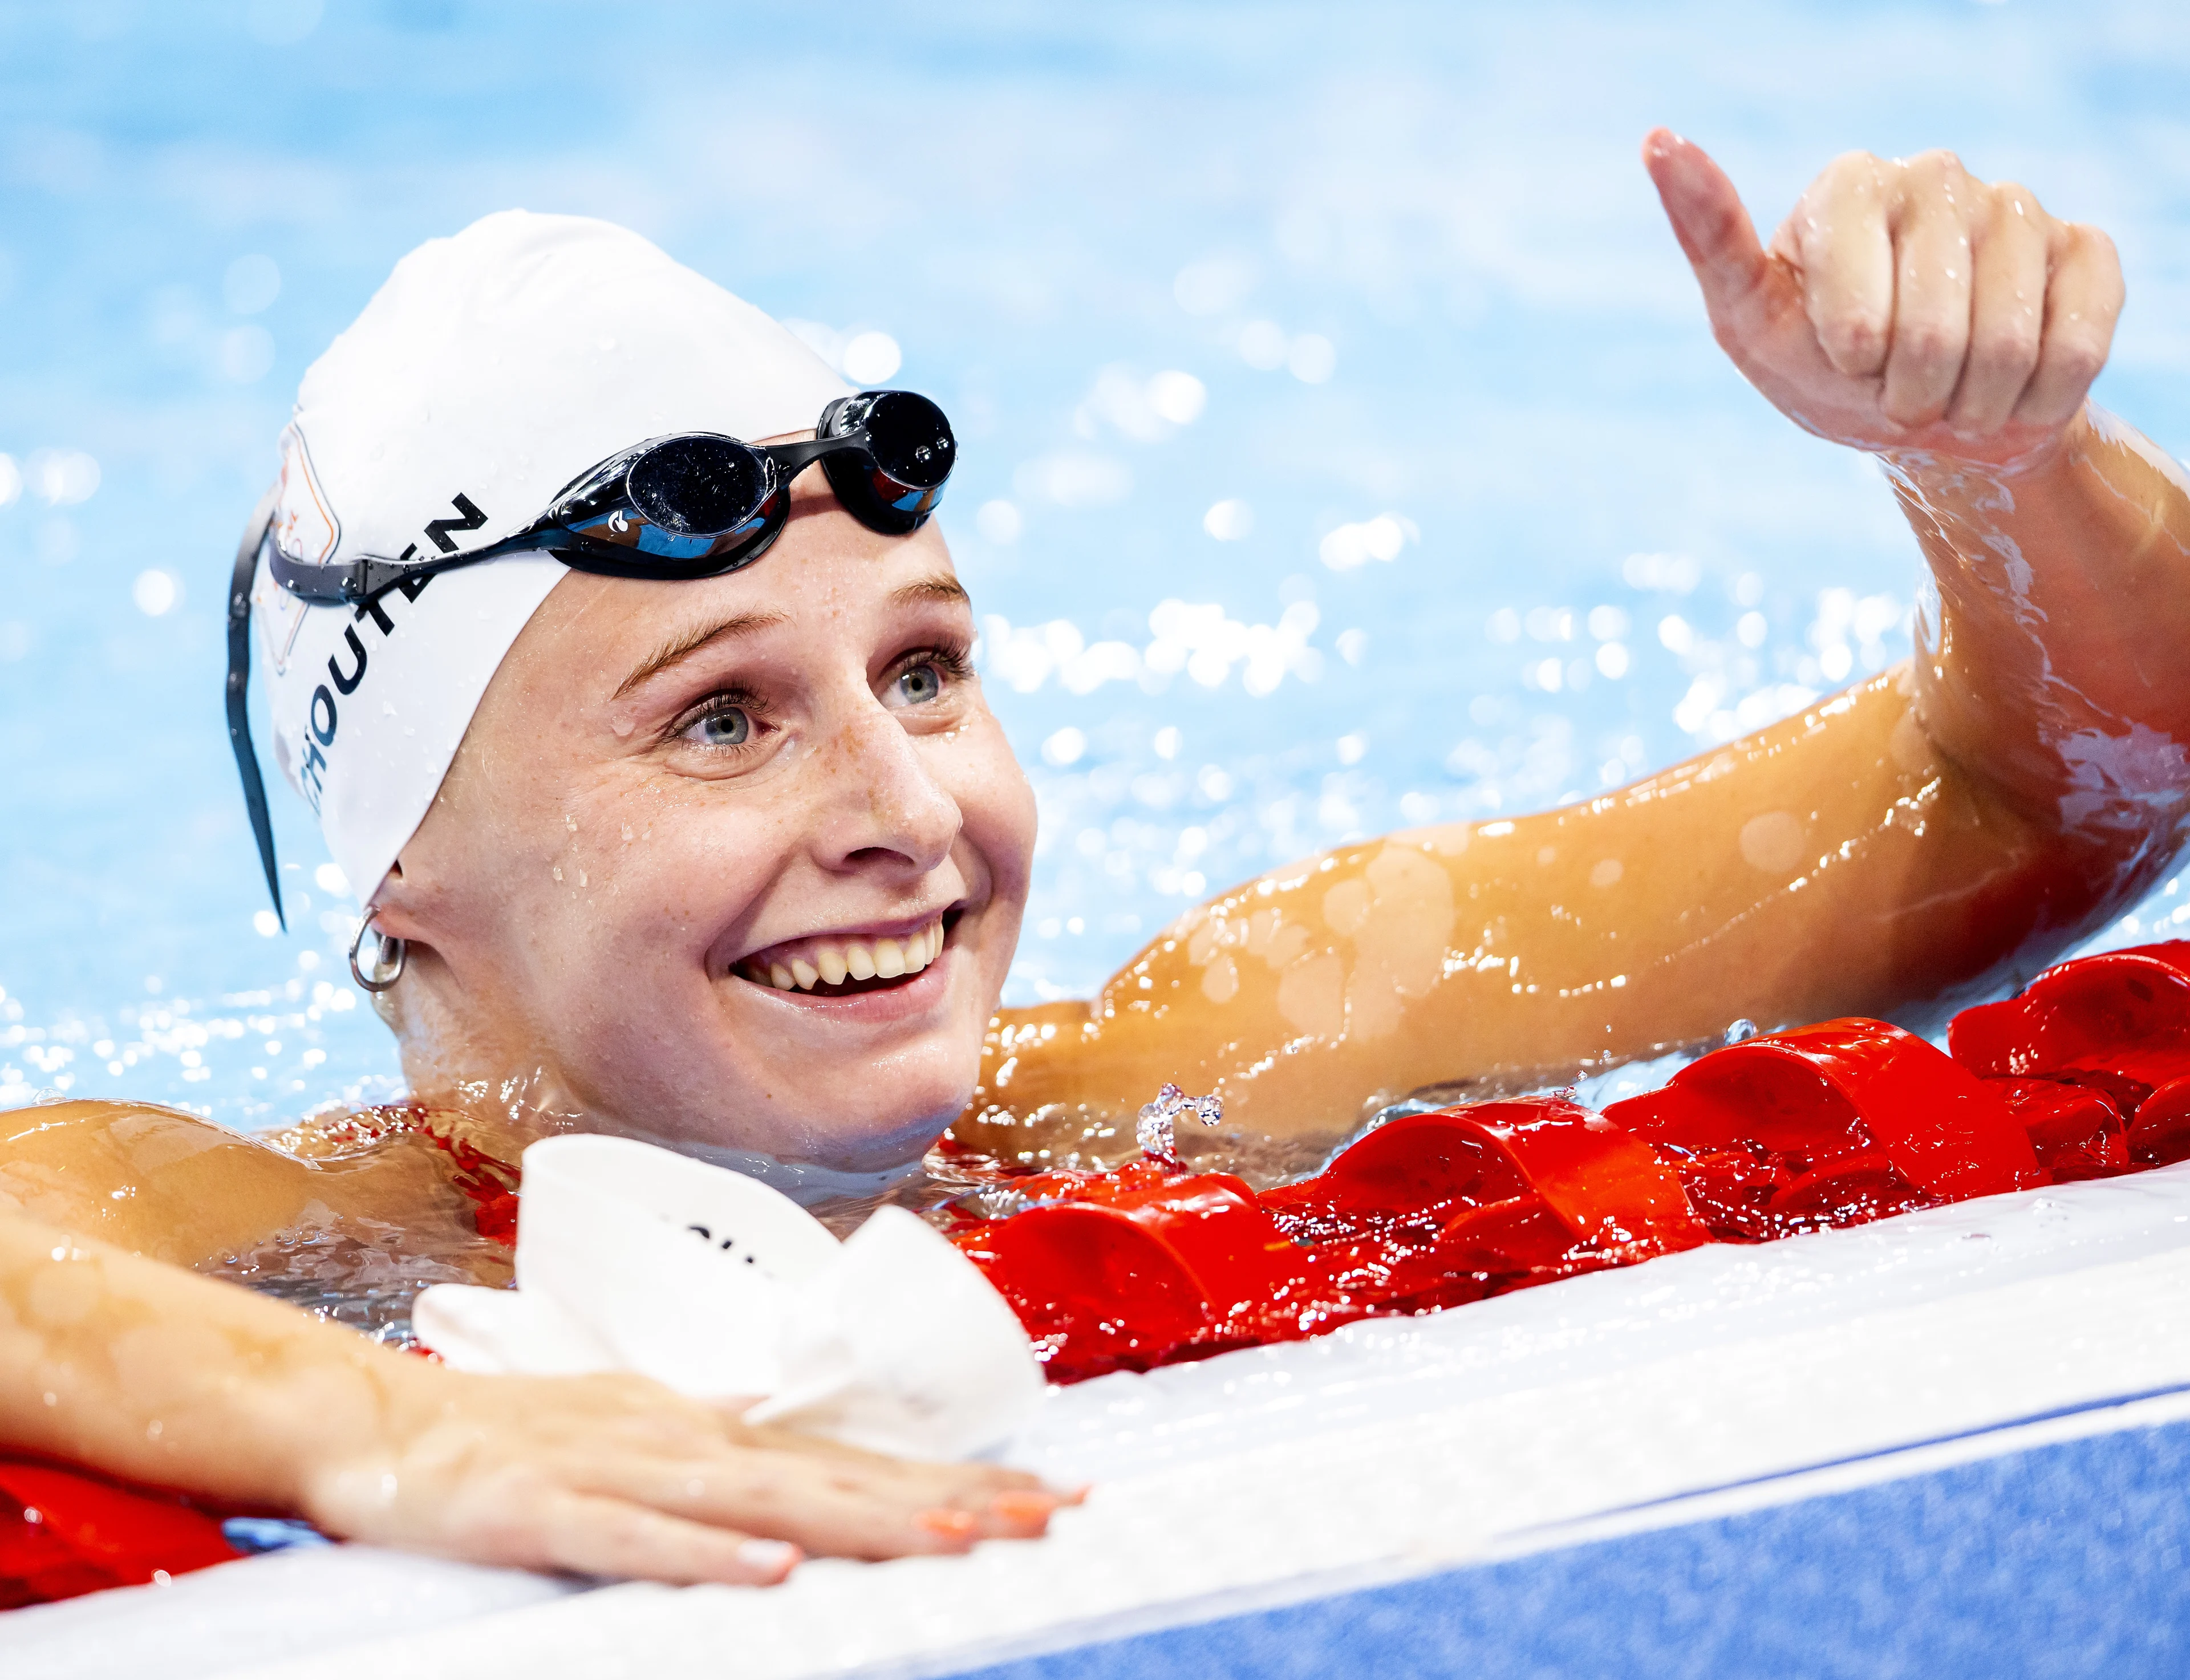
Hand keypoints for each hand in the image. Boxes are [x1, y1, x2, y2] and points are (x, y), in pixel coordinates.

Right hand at [298, 1364, 1070, 1585]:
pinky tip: (770, 1573)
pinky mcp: (545, 1511)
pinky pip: (636, 1540)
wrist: (372, 1420)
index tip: (1047, 1493)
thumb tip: (793, 1463)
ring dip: (863, 1521)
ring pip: (762, 1500)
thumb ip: (714, 1456)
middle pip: (838, 1476)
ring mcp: (617, 1470)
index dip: (953, 1477)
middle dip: (951, 1497)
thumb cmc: (510, 1435)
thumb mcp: (632, 1437)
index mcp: (706, 1427)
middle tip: (1054, 1514)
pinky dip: (705, 1556)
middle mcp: (681, 1438)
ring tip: (957, 1537)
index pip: (853, 1457)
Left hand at [1643, 129, 2122, 466]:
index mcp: (1847, 185)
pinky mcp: (2084, 250)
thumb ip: (1709, 237)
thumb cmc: (1821, 366)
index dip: (1851, 346)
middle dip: (1909, 389)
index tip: (1843, 357)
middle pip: (1934, 325)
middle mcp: (1935, 176)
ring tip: (1948, 390)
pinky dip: (2034, 396)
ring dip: (1970, 401)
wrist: (1922, 419)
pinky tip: (2011, 386)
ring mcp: (2015, 206)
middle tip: (1896, 388)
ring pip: (2006, 341)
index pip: (1852, 286)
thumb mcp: (1749, 319)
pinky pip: (2073, 346)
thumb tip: (1658, 139)